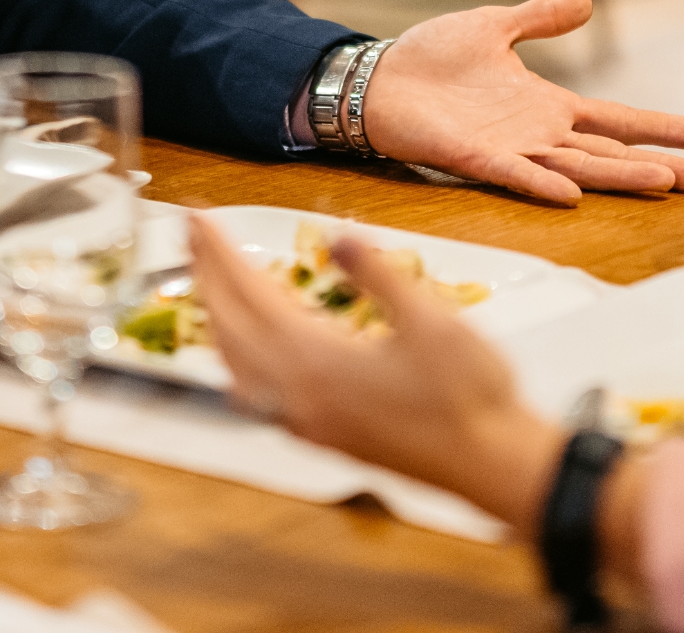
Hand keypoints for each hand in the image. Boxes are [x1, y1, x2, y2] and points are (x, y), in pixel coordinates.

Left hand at [186, 215, 564, 529]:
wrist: (491, 465)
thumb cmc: (470, 395)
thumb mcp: (431, 319)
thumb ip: (377, 274)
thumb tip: (337, 236)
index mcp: (317, 362)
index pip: (250, 294)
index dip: (220, 252)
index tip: (198, 218)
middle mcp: (298, 395)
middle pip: (230, 328)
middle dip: (206, 276)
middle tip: (193, 235)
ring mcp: (306, 421)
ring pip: (236, 365)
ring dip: (216, 317)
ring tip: (209, 282)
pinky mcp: (321, 436)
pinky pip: (256, 392)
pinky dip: (237, 358)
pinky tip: (246, 350)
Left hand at [363, 0, 683, 203]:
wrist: (376, 79)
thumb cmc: (430, 60)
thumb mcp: (494, 27)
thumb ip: (540, 18)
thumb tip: (586, 0)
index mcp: (546, 106)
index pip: (617, 119)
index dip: (660, 127)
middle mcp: (537, 134)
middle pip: (609, 152)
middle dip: (658, 165)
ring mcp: (509, 149)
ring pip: (576, 167)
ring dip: (619, 176)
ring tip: (665, 183)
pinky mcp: (472, 157)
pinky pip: (514, 174)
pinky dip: (542, 183)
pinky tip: (573, 194)